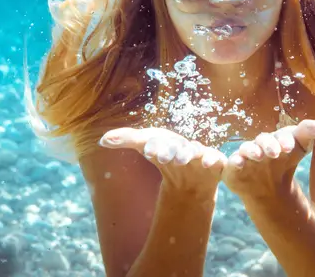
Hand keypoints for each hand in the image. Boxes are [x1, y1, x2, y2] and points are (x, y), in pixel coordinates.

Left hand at [100, 127, 227, 195]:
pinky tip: (206, 163)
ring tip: (181, 159)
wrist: (191, 176)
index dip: (153, 144)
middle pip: (175, 145)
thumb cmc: (166, 155)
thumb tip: (101, 139)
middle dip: (168, 149)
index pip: (157, 139)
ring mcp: (198, 151)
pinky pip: (213, 159)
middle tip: (161, 155)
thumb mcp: (146, 146)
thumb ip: (126, 140)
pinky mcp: (214, 160)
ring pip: (193, 151)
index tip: (147, 151)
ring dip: (187, 154)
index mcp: (164, 138)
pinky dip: (210, 160)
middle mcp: (182, 143)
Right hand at [222, 120, 314, 200]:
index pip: (281, 134)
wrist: (267, 186)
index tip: (290, 147)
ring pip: (247, 149)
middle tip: (276, 152)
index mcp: (277, 137)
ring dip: (252, 150)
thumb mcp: (298, 147)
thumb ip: (309, 133)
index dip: (285, 139)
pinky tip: (238, 163)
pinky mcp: (233, 167)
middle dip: (269, 145)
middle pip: (263, 140)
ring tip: (258, 155)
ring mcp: (246, 154)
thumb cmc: (284, 161)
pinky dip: (233, 161)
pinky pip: (231, 162)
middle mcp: (260, 143)